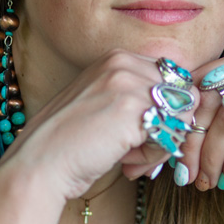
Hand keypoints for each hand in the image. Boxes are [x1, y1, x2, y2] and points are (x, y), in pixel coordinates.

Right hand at [0, 50, 198, 203]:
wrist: (39, 165)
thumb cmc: (69, 145)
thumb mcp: (104, 106)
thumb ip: (138, 99)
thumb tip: (184, 112)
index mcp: (116, 58)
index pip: (172, 80)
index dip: (164, 113)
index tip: (141, 136)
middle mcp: (123, 62)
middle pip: (182, 95)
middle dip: (168, 128)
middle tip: (139, 153)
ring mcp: (129, 82)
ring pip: (181, 114)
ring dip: (162, 143)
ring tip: (132, 158)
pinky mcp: (133, 107)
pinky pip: (172, 133)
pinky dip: (155, 155)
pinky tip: (128, 162)